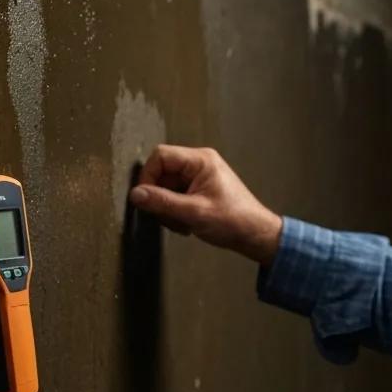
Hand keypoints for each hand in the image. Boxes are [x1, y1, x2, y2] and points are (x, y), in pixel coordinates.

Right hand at [127, 145, 282, 266]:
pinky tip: (186, 225)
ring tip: (181, 225)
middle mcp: (198, 164)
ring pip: (166, 187)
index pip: (161, 156)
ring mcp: (198, 177)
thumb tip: (135, 195)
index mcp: (200, 160)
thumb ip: (163, 202)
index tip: (145, 200)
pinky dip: (175, 212)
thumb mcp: (194, 213)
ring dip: (167, 208)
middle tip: (167, 219)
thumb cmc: (232, 221)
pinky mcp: (198, 190)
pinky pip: (175, 196)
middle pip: (162, 172)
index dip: (148, 176)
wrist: (256, 235)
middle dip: (159, 197)